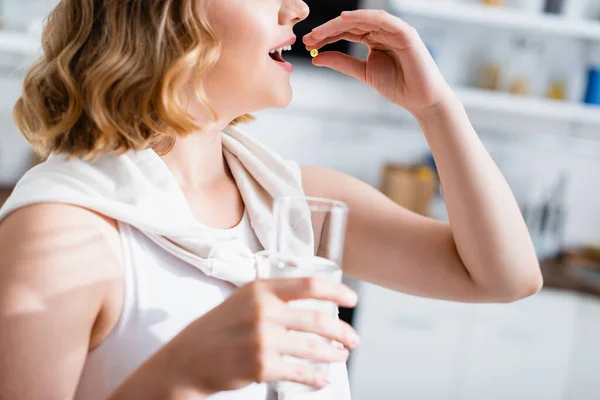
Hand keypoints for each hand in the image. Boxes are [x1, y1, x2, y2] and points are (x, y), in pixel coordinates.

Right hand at [163, 278, 359, 394]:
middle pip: (317, 319)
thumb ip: (274, 295)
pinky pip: (299, 372)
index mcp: (261, 290)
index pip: (309, 285)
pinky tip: (322, 378)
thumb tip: (313, 299)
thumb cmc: (219, 328)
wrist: (189, 359)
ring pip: (312, 347)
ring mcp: (262, 340)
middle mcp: (263, 311)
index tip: (352, 298)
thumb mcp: (243, 299)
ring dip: (333, 353)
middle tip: (352, 338)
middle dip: (342, 331)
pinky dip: (315, 377)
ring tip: (341, 355)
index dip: (337, 291)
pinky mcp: (261, 366)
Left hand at [303, 9, 455, 117]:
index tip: (308, 44)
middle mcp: (383, 31)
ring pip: (362, 20)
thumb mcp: (363, 73)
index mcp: (374, 39)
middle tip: (308, 39)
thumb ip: (342, 63)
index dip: (326, 36)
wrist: (421, 101)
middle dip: (327, 30)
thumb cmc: (398, 86)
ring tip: (319, 33)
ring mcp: (394, 30)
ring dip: (338, 24)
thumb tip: (316, 58)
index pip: (346, 32)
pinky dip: (363, 17)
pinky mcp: (405, 33)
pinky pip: (381, 19)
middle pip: (351, 24)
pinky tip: (344, 19)